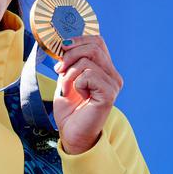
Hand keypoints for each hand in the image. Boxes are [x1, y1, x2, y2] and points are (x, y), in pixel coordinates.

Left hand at [52, 34, 123, 153]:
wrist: (72, 133)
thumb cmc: (70, 109)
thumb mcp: (67, 78)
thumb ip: (70, 61)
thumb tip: (64, 43)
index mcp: (105, 69)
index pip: (97, 41)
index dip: (78, 40)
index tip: (61, 49)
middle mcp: (113, 75)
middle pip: (93, 47)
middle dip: (70, 55)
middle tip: (59, 69)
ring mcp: (113, 85)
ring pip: (87, 60)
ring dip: (70, 73)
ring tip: (68, 88)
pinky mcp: (109, 94)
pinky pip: (88, 74)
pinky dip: (76, 83)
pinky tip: (79, 95)